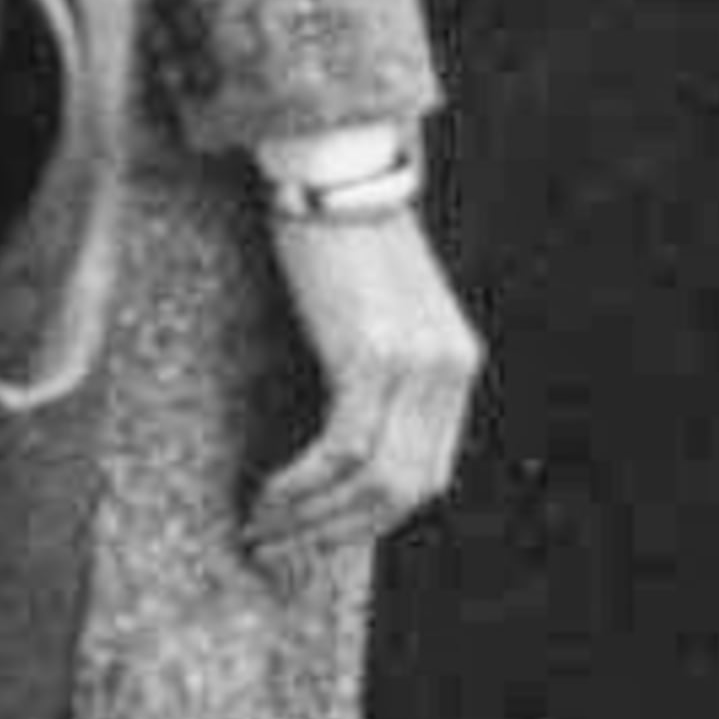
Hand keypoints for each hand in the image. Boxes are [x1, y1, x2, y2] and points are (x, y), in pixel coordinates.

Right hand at [244, 198, 482, 562]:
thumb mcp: (379, 313)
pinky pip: (341, 450)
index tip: (317, 539)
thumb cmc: (342, 238)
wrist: (337, 166)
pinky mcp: (372, 356)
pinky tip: (265, 495)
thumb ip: (379, 371)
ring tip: (261, 531)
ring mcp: (416, 366)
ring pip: (372, 482)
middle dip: (339, 534)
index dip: (371, 520)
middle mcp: (449, 371)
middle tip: (280, 552)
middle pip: (405, 492)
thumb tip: (341, 443)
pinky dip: (301, 484)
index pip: (427, 475)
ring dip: (312, 520)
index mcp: (456, 366)